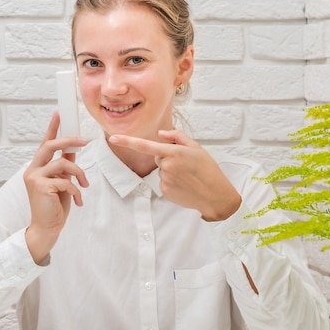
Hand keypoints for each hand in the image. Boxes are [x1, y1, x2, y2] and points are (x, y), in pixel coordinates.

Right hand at [24, 113, 88, 262]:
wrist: (47, 228)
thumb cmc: (54, 206)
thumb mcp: (62, 182)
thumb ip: (64, 167)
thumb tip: (73, 151)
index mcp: (37, 167)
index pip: (45, 143)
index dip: (52, 128)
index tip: (58, 113)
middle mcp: (32, 170)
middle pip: (50, 146)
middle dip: (69, 140)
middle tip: (86, 141)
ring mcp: (35, 178)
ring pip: (63, 163)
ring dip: (79, 174)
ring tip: (84, 186)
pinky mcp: (41, 187)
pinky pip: (66, 181)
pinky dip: (76, 190)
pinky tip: (78, 200)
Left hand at [109, 130, 240, 220]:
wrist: (215, 195)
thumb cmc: (208, 170)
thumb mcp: (196, 148)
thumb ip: (177, 136)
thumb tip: (160, 134)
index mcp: (174, 152)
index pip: (146, 145)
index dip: (128, 141)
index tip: (113, 138)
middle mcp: (167, 166)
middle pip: (158, 158)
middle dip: (168, 159)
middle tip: (186, 165)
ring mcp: (165, 180)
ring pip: (161, 171)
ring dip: (171, 171)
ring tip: (187, 176)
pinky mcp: (165, 191)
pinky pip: (162, 183)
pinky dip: (171, 183)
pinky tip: (184, 185)